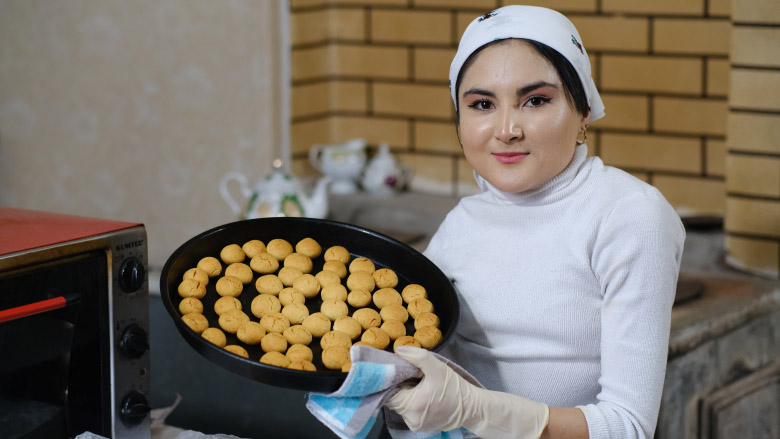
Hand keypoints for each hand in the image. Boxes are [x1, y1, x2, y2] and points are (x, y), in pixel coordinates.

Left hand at [386, 346, 548, 438]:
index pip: (388, 392)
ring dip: (404, 394)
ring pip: (399, 405)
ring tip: (417, 384)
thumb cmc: (455, 387)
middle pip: (392, 399)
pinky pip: (407, 411)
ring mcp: (415, 424)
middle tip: (409, 375)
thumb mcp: (437, 367)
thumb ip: (417, 356)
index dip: (390, 379)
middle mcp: (410, 419)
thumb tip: (398, 351)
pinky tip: (421, 394)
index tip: (395, 370)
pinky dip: (410, 402)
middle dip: (398, 386)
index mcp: (412, 404)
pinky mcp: (419, 426)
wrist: (472, 408)